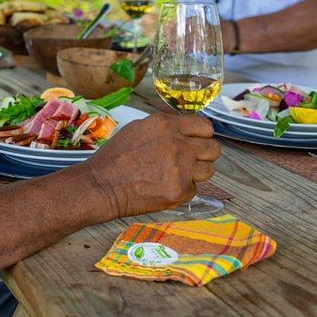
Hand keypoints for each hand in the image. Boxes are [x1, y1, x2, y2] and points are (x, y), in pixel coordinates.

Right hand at [77, 113, 220, 218]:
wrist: (102, 184)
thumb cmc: (115, 157)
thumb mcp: (139, 128)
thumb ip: (166, 128)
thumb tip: (184, 131)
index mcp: (167, 125)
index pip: (205, 127)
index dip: (203, 135)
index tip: (198, 141)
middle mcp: (178, 144)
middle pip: (214, 148)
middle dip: (204, 154)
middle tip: (191, 160)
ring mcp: (181, 169)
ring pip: (209, 170)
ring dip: (196, 172)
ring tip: (177, 174)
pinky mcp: (180, 191)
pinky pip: (194, 189)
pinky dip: (183, 190)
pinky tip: (165, 187)